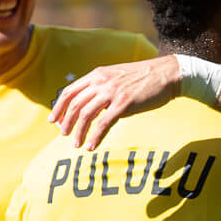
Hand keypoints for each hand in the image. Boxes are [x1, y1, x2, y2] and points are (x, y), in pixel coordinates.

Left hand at [50, 56, 183, 150]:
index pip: (70, 91)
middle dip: (66, 122)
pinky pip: (103, 123)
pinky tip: (92, 146)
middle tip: (64, 135)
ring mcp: (112, 92)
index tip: (53, 121)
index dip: (59, 107)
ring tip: (77, 145)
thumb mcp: (117, 77)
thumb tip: (90, 104)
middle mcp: (101, 82)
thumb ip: (102, 87)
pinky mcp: (124, 104)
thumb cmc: (144, 78)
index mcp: (97, 75)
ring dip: (79, 132)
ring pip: (86, 115)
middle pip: (75, 104)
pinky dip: (95, 136)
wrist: (167, 74)